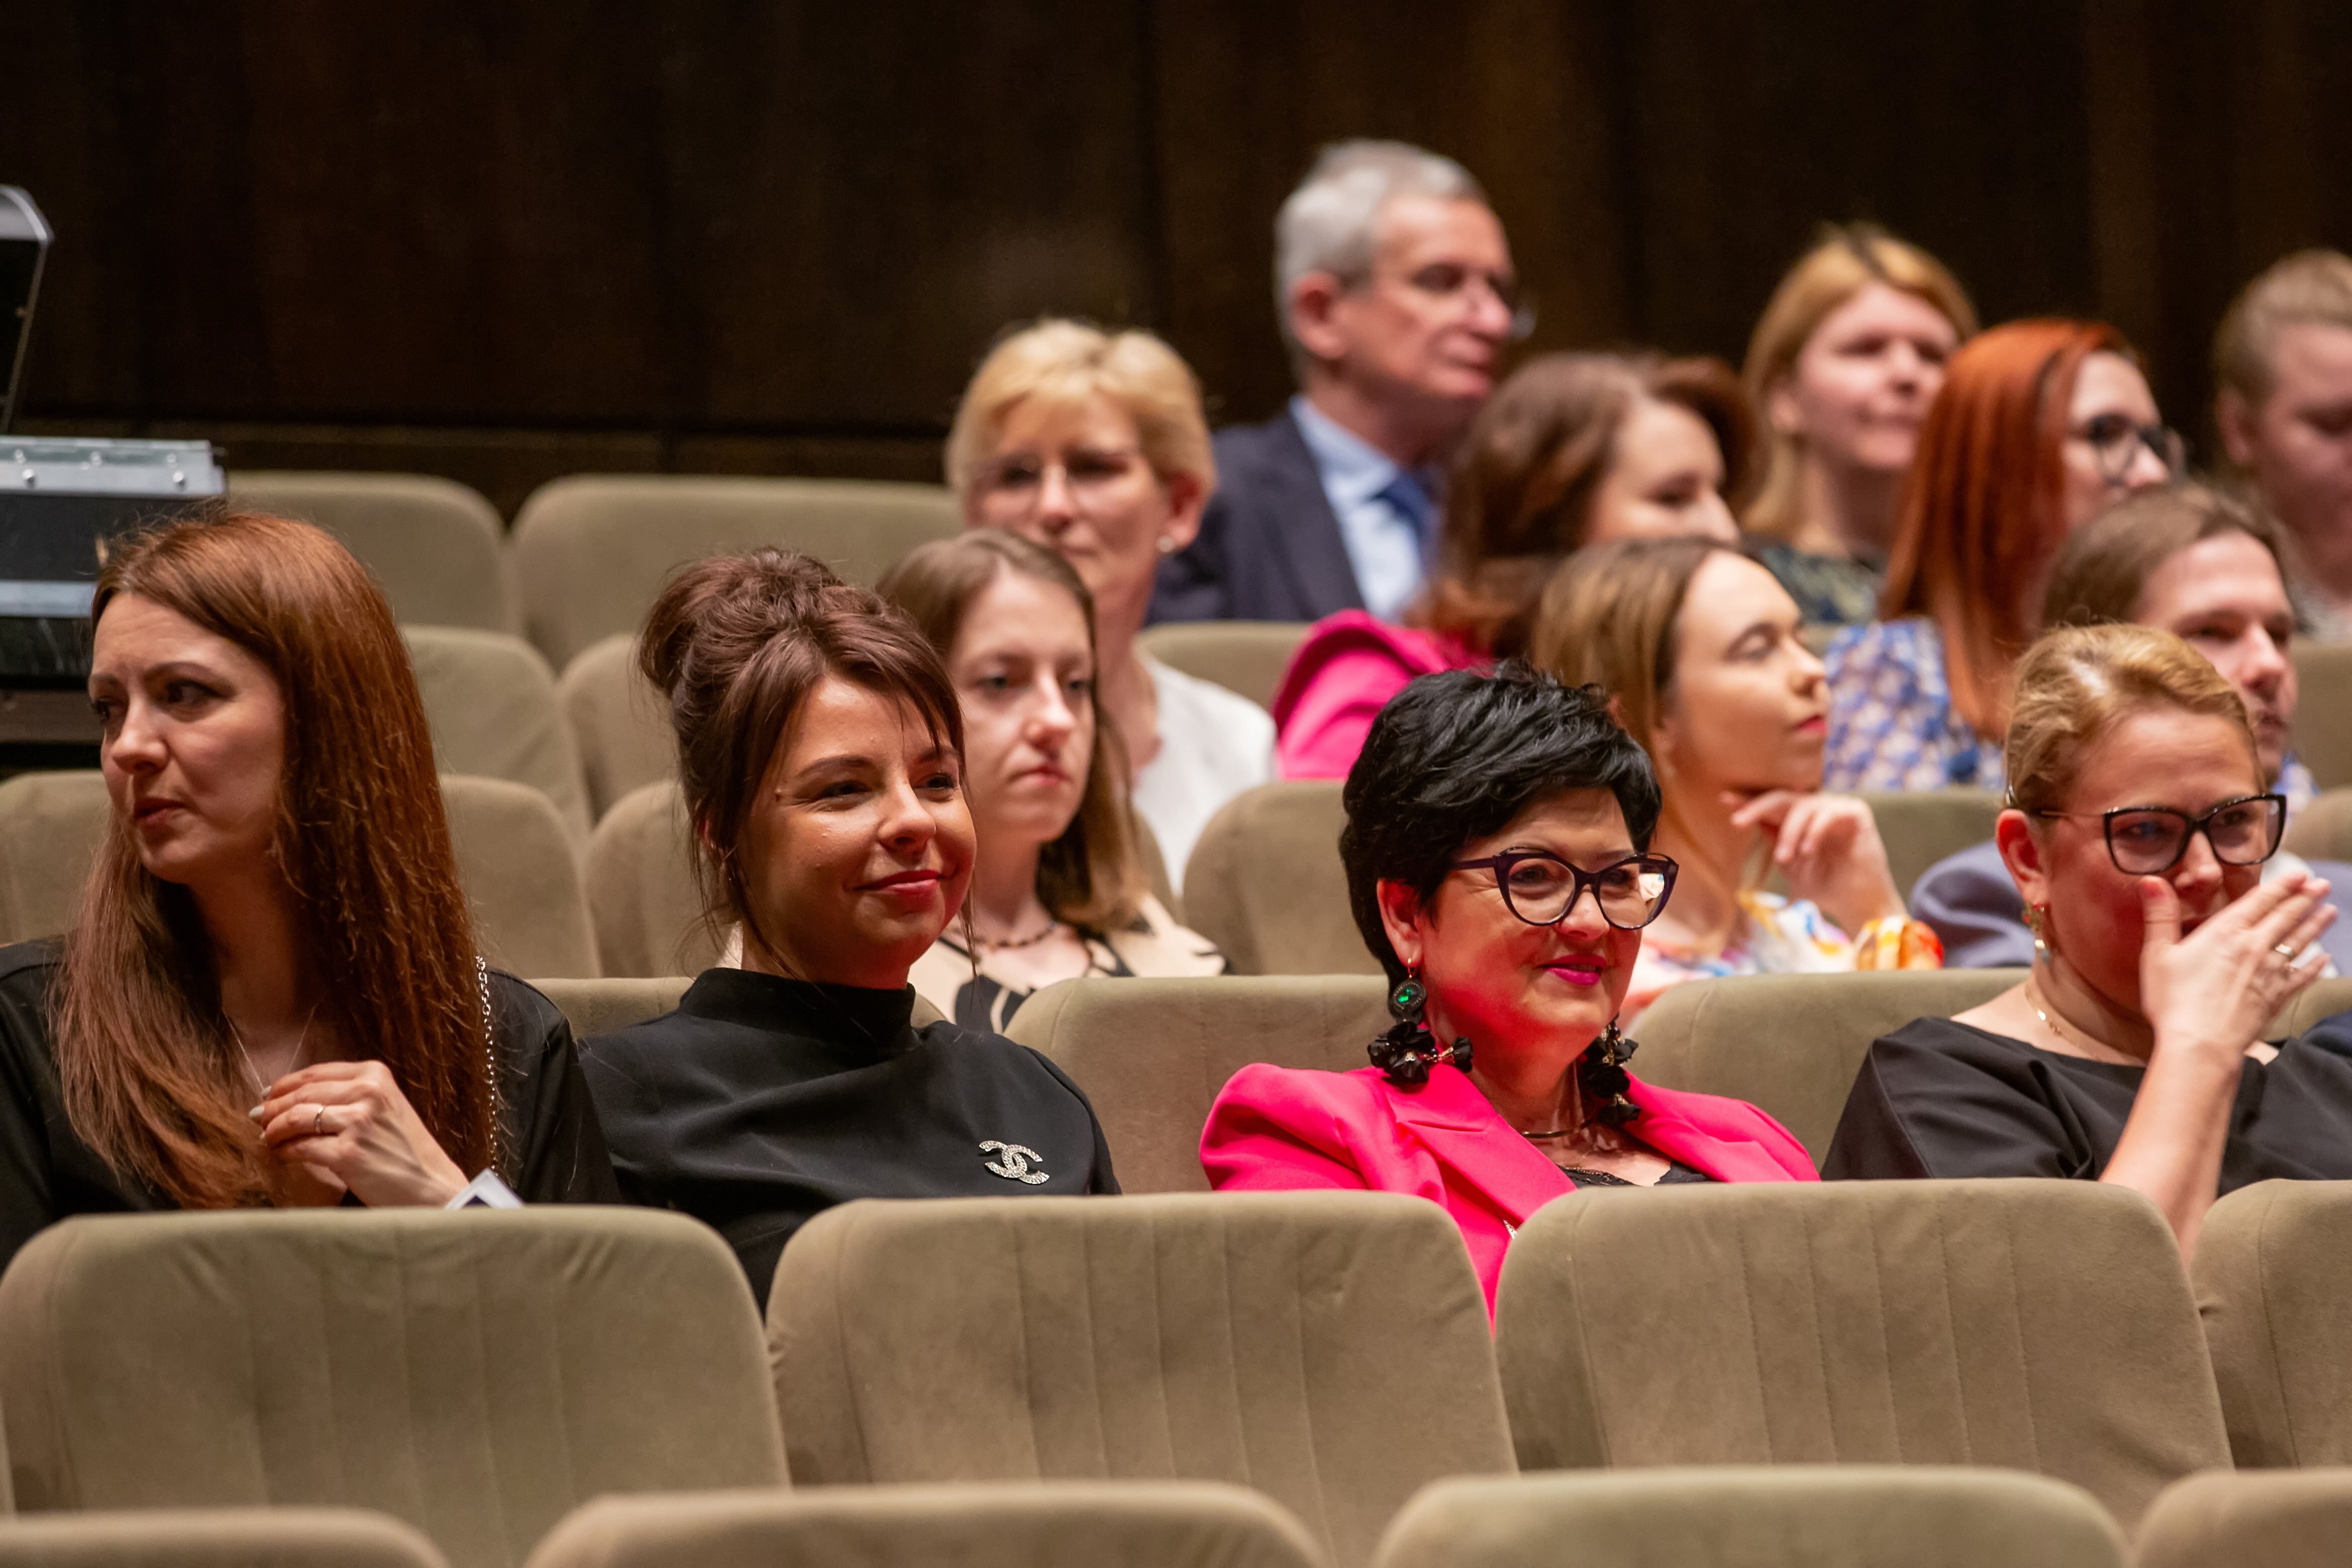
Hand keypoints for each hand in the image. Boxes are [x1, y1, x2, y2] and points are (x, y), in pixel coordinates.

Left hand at [253, 1061, 469, 1207]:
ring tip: (267, 1138)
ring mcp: (358, 1122)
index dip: (284, 1084)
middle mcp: (368, 1093)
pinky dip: (284, 1151)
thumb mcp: (385, 1106)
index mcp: (376, 1075)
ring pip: (296, 1117)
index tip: (267, 1095)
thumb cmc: (405, 1149)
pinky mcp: (348, 1153)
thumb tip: (291, 1097)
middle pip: (302, 1093)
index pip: (315, 1073)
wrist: (430, 1184)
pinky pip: (300, 1147)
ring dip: (274, 1129)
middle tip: (258, 1119)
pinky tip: (282, 1154)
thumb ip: (350, 1094)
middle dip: (272, 1107)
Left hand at [1726, 789, 1905, 934]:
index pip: (1772, 805)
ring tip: (1783, 858)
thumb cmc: (1824, 885)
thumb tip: (1751, 817)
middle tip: (1737, 822)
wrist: (1856, 904)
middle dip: (1756, 807)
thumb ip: (1774, 838)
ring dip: (1789, 832)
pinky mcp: (1858, 814)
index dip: (1748, 801)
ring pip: (1804, 806)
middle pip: (1783, 797)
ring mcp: (1838, 808)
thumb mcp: (1790, 863)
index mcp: (1801, 819)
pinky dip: (1814, 831)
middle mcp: (1818, 808)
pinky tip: (1808, 851)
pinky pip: (1830, 812)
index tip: (1723, 799)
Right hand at [2140, 872, 2334, 1067]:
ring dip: (2316, 925)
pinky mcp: (2275, 998)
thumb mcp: (2157, 954)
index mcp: (2226, 933)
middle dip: (2306, 899)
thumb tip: (2151, 880)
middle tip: (2322, 885)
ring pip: (2299, 943)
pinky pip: (2302, 977)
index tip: (2300, 874)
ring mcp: (2269, 974)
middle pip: (2286, 918)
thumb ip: (2159, 915)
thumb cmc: (2174, 1001)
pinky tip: (2325, 959)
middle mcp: (2254, 948)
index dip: (2282, 886)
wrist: (2200, 1044)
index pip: (2261, 902)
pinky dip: (2315, 966)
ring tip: (2331, 911)